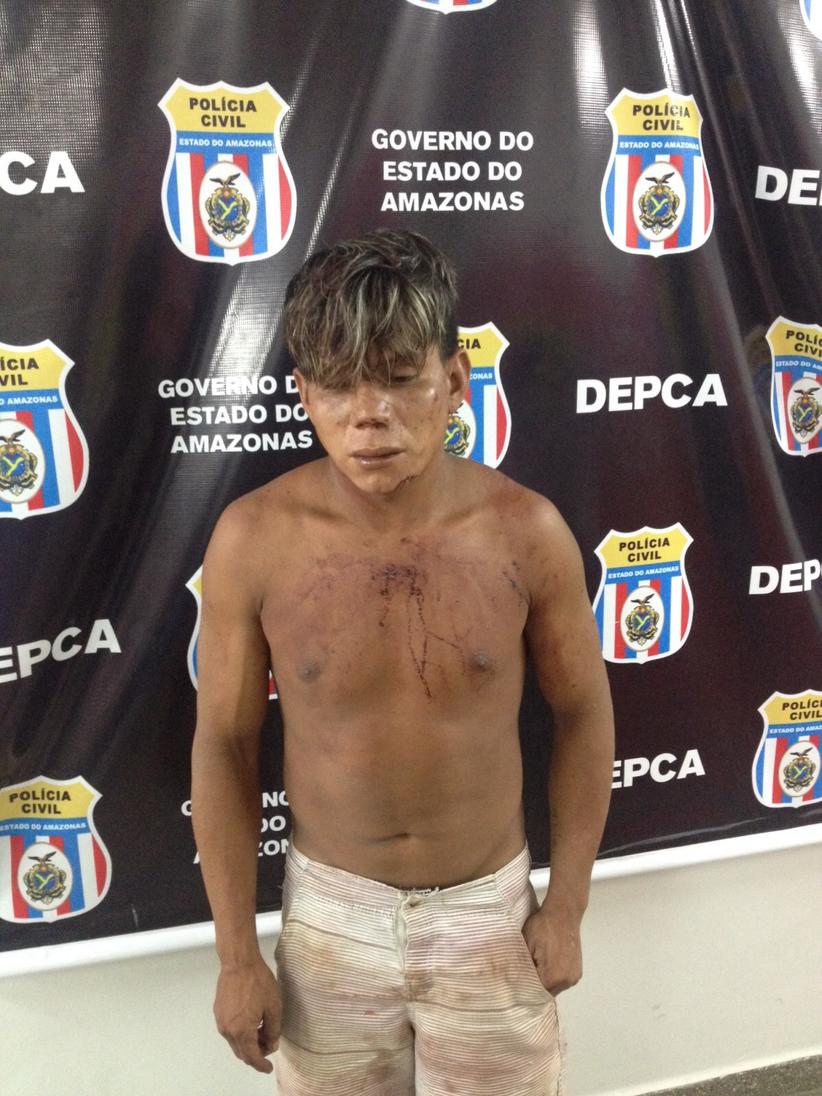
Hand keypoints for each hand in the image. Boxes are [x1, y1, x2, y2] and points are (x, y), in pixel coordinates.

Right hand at [214, 958, 281, 1073]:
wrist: (239, 962)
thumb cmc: (258, 982)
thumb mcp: (273, 1007)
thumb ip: (273, 1030)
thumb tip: (271, 1045)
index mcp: (241, 1031)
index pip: (252, 1057)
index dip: (261, 1065)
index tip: (268, 1068)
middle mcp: (227, 1030)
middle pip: (241, 1052)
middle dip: (255, 1053)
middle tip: (269, 1045)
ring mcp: (221, 1021)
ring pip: (235, 1042)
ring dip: (248, 1043)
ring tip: (262, 1031)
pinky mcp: (218, 1012)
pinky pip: (230, 1031)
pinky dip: (240, 1033)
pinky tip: (251, 1021)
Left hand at [521, 907, 581, 995]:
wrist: (563, 912)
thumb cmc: (543, 926)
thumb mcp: (526, 945)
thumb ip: (522, 967)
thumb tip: (515, 980)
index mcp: (553, 977)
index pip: (534, 994)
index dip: (524, 989)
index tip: (516, 983)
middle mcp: (566, 981)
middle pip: (546, 993)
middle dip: (535, 986)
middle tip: (524, 974)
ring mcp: (574, 976)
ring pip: (554, 988)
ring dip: (545, 981)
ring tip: (535, 966)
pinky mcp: (577, 970)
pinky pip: (561, 980)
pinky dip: (553, 976)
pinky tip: (546, 962)